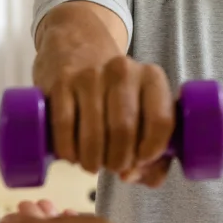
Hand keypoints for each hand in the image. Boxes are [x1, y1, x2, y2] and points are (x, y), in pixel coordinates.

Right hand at [46, 56, 173, 186]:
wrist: (76, 46)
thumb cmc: (116, 91)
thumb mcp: (142, 106)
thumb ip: (152, 151)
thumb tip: (132, 176)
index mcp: (152, 77)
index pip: (161, 121)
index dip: (152, 152)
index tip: (140, 162)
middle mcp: (123, 71)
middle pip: (125, 131)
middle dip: (119, 161)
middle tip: (113, 167)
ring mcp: (89, 75)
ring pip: (94, 134)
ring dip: (93, 161)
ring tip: (93, 164)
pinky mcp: (61, 83)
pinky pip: (65, 127)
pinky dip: (69, 151)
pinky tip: (72, 156)